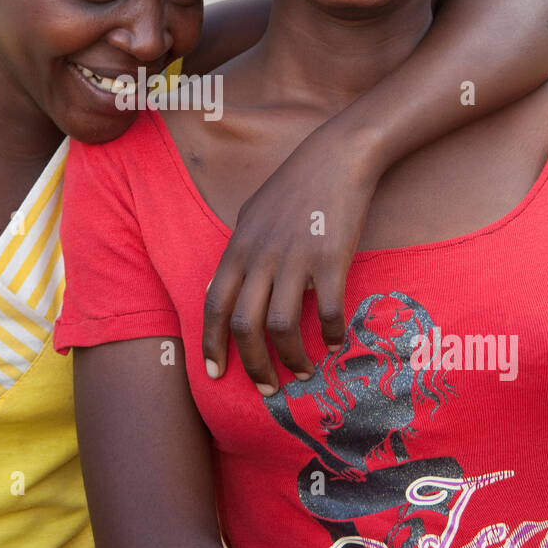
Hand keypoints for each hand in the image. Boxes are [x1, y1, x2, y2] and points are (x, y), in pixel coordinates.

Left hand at [202, 121, 380, 394]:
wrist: (336, 158)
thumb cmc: (292, 187)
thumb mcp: (249, 216)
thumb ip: (235, 255)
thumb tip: (215, 289)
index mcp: (238, 249)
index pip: (214, 305)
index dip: (212, 344)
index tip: (215, 373)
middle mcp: (261, 257)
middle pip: (246, 325)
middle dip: (254, 366)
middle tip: (267, 390)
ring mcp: (296, 259)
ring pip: (283, 327)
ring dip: (291, 359)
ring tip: (302, 372)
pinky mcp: (331, 260)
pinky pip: (327, 311)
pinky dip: (331, 334)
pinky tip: (336, 343)